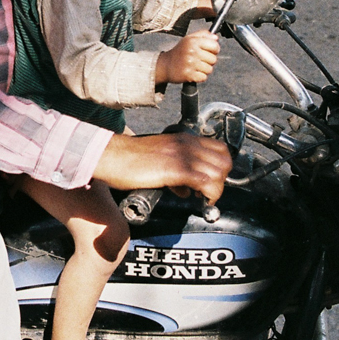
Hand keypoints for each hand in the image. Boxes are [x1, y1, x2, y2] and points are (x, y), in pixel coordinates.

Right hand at [93, 132, 231, 205]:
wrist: (113, 156)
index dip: (221, 167)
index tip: (211, 181)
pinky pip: (206, 182)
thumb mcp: (159, 158)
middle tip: (208, 191)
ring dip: (216, 189)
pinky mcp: (176, 169)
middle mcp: (187, 144)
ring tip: (202, 197)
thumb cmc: (130, 159)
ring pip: (219, 172)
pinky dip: (209, 195)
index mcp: (184, 139)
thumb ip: (176, 170)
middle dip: (222, 180)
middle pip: (225, 161)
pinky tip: (199, 200)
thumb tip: (187, 188)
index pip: (220, 149)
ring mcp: (183, 155)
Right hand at [156, 31, 219, 84]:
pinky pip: (203, 77)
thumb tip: (215, 37)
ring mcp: (190, 64)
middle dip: (209, 61)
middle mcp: (192, 51)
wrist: (165, 65)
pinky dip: (200, 76)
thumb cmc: (179, 51)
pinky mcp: (189, 75)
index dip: (215, 49)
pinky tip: (193, 72)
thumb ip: (203, 35)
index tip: (210, 51)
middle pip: (213, 59)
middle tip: (200, 60)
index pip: (215, 46)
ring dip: (204, 69)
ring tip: (196, 66)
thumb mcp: (189, 39)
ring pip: (209, 69)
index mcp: (193, 41)